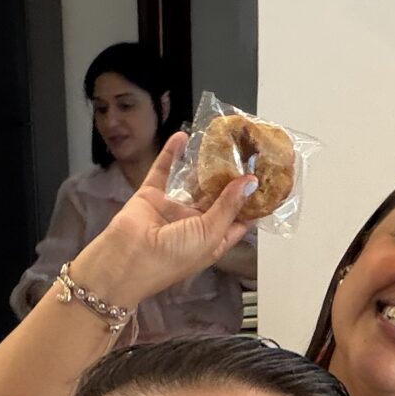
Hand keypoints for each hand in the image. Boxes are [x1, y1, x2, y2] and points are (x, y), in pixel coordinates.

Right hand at [74, 132, 254, 312]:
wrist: (126, 260)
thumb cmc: (173, 256)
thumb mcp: (209, 234)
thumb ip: (229, 207)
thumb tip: (251, 182)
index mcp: (212, 240)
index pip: (238, 220)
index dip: (252, 202)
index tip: (268, 179)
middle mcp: (195, 224)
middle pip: (218, 198)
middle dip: (232, 179)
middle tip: (248, 152)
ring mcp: (173, 208)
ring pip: (193, 182)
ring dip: (205, 165)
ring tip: (223, 142)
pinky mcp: (151, 195)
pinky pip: (163, 170)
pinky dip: (172, 153)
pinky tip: (183, 136)